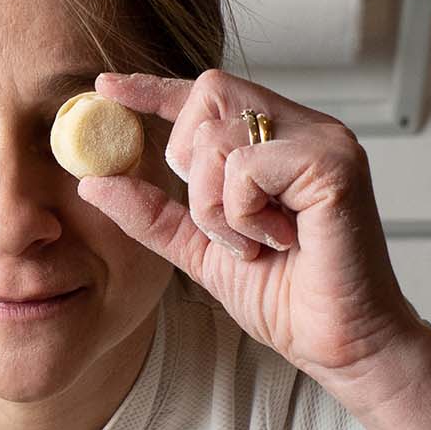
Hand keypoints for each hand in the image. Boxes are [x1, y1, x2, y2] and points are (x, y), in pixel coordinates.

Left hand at [77, 70, 428, 404]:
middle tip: (215, 218)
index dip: (154, 88)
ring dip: (214, 206)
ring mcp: (324, 141)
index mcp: (277, 141)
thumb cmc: (285, 296)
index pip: (208, 94)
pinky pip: (247, 167)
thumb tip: (93, 180)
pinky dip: (241, 214)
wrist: (337, 342)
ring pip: (219, 137)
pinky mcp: (334, 163)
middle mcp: (304, 129)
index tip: (106, 87)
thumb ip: (150, 212)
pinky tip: (275, 241)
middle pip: (210, 92)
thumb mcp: (198, 249)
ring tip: (252, 242)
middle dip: (188, 161)